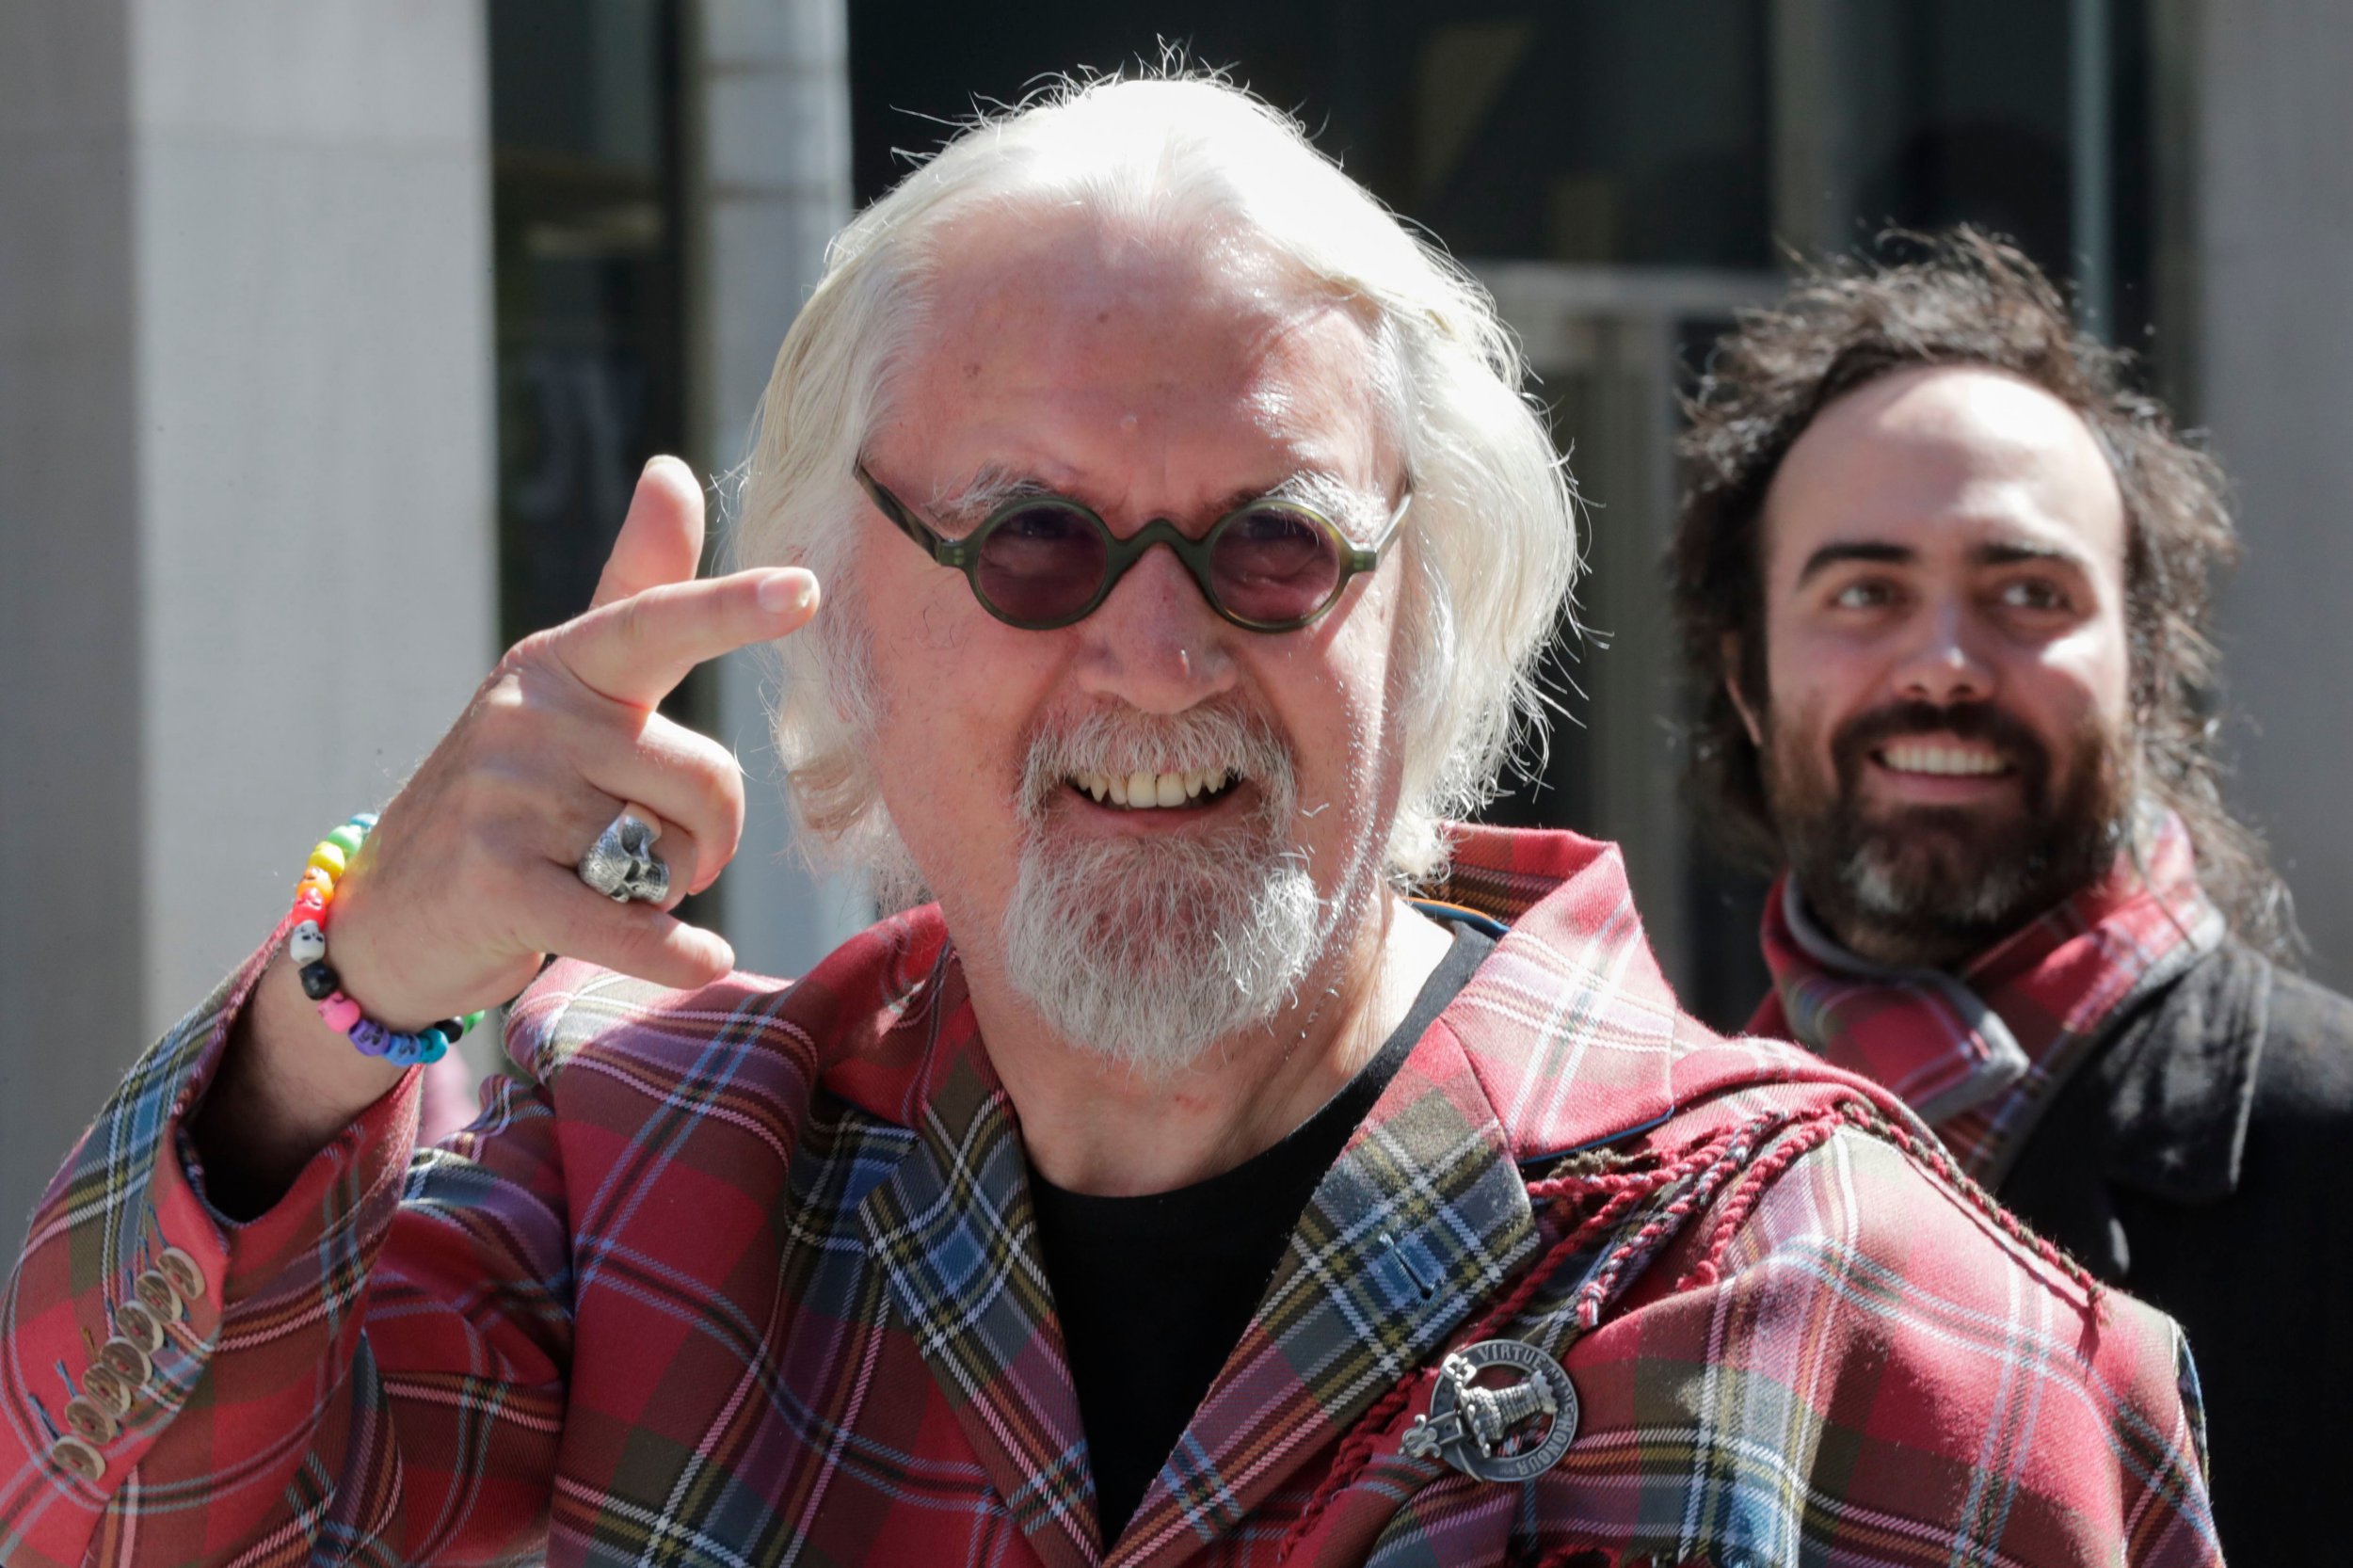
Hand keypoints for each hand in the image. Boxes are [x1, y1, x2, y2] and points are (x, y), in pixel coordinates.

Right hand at [321, 456, 818, 1027]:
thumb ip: (637, 591)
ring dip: (669, 888)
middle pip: (707, 780)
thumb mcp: (573, 687)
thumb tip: (673, 470)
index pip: (656, 624)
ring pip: (673, 853)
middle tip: (667, 855)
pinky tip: (699, 955)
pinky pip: (626, 919)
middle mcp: (530, 717)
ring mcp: (506, 800)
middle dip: (711, 837)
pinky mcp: (496, 884)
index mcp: (563, 663)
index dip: (732, 609)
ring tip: (607, 883)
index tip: (805, 590)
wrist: (392, 906)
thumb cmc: (518, 789)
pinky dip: (672, 949)